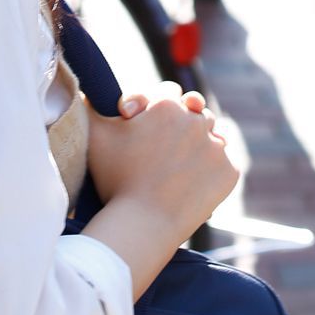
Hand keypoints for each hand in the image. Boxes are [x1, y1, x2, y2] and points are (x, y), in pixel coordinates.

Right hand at [87, 82, 238, 243]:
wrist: (143, 224)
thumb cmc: (116, 179)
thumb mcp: (95, 135)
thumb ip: (90, 104)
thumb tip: (85, 90)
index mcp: (166, 104)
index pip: (170, 92)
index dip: (159, 105)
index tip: (152, 122)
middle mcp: (196, 119)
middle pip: (196, 110)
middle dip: (185, 119)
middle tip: (170, 142)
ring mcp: (216, 146)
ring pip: (214, 134)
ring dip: (203, 142)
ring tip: (185, 162)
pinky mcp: (229, 171)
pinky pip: (226, 161)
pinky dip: (215, 168)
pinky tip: (198, 180)